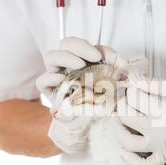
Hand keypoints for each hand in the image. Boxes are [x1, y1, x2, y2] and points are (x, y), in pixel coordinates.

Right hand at [37, 37, 126, 153]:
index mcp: (82, 58)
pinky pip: (42, 80)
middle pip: (64, 44)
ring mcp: (57, 76)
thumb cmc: (105, 97)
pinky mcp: (50, 92)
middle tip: (91, 58)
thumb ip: (122, 69)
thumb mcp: (118, 80)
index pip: (80, 43)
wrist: (97, 121)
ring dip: (65, 58)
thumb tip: (123, 64)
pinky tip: (63, 80)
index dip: (88, 45)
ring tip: (79, 67)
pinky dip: (50, 78)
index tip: (99, 55)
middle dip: (77, 47)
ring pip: (50, 57)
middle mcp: (68, 64)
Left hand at [112, 76, 165, 164]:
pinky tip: (124, 149)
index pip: (134, 98)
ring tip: (117, 120)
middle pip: (126, 118)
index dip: (131, 90)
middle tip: (125, 101)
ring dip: (117, 131)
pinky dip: (130, 160)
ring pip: (128, 143)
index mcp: (163, 111)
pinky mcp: (165, 156)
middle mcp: (158, 131)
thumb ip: (154, 84)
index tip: (135, 88)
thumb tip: (133, 80)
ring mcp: (160, 146)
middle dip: (121, 106)